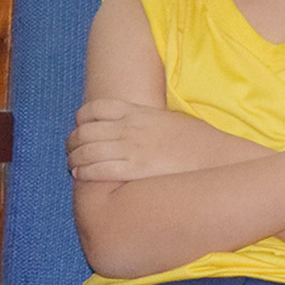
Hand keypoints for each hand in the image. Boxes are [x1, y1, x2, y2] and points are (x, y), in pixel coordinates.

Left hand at [68, 99, 261, 181]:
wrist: (213, 155)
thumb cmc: (197, 140)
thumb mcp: (170, 119)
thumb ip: (148, 120)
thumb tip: (140, 125)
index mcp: (137, 112)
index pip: (95, 109)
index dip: (81, 119)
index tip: (81, 128)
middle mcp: (129, 127)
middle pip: (84, 130)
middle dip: (72, 141)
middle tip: (71, 150)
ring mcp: (131, 148)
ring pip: (86, 150)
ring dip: (73, 158)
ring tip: (72, 165)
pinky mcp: (134, 169)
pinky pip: (97, 169)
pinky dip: (83, 171)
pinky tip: (80, 175)